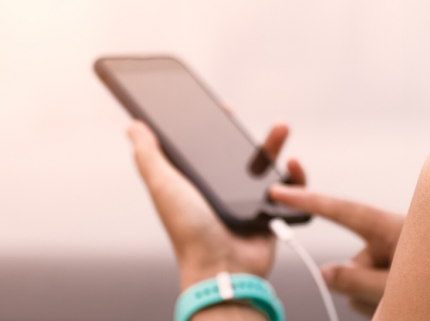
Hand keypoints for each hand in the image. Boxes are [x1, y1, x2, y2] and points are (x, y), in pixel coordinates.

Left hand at [127, 120, 305, 290]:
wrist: (222, 267)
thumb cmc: (188, 231)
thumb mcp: (163, 186)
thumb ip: (148, 155)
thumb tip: (134, 126)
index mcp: (198, 183)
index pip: (208, 147)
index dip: (215, 126)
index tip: (221, 107)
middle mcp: (224, 191)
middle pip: (243, 153)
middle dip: (254, 132)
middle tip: (260, 115)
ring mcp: (249, 202)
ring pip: (268, 166)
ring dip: (277, 145)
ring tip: (282, 129)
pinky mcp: (271, 213)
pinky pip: (289, 191)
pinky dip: (295, 177)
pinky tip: (292, 165)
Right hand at [269, 185, 403, 316]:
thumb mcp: (394, 284)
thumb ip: (357, 281)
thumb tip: (324, 273)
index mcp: (392, 227)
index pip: (342, 211)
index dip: (309, 201)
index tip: (280, 192)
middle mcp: (390, 241)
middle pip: (351, 264)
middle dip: (361, 286)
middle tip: (387, 295)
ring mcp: (393, 261)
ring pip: (359, 285)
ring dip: (373, 299)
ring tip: (405, 299)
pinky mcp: (394, 278)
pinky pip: (370, 294)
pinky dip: (380, 304)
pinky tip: (403, 304)